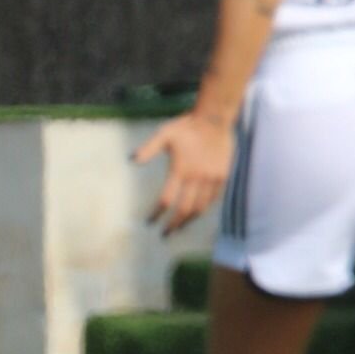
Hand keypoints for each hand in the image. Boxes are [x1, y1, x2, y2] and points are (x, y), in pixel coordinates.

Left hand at [133, 111, 234, 235]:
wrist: (215, 119)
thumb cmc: (186, 126)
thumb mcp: (164, 134)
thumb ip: (148, 148)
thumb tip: (131, 160)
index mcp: (180, 170)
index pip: (166, 199)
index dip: (157, 213)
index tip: (150, 222)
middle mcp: (197, 177)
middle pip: (184, 209)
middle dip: (174, 224)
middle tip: (165, 234)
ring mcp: (212, 177)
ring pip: (201, 207)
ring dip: (189, 220)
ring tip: (180, 228)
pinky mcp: (223, 175)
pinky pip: (215, 198)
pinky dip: (205, 208)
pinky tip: (197, 212)